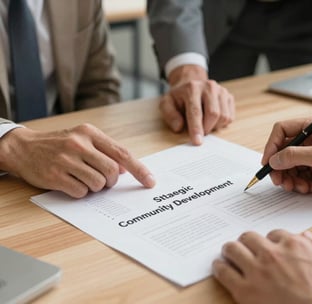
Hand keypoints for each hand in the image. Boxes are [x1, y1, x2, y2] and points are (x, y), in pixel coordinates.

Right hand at [0, 124, 154, 197]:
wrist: (23, 147)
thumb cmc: (59, 144)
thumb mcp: (83, 139)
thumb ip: (105, 151)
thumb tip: (125, 169)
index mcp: (90, 133)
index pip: (122, 153)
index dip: (139, 169)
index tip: (150, 181)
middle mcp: (79, 144)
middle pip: (112, 171)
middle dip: (111, 181)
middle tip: (103, 180)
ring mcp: (66, 160)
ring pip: (98, 184)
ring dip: (95, 187)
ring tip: (83, 179)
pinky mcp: (55, 175)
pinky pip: (81, 192)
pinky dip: (81, 192)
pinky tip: (71, 183)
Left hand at [161, 65, 234, 144]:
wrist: (191, 85)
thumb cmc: (179, 98)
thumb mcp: (167, 104)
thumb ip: (170, 115)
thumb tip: (178, 127)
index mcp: (192, 88)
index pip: (196, 111)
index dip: (196, 128)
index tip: (197, 141)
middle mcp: (209, 87)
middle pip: (214, 114)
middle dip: (207, 128)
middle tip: (200, 132)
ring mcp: (221, 91)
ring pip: (224, 116)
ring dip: (214, 126)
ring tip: (205, 124)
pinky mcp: (229, 96)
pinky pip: (230, 117)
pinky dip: (221, 124)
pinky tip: (212, 120)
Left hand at [213, 230, 311, 303]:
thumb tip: (305, 236)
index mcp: (293, 245)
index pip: (274, 234)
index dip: (271, 241)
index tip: (269, 246)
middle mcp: (272, 253)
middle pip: (249, 237)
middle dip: (247, 241)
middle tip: (245, 247)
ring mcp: (256, 271)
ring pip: (232, 248)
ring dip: (230, 249)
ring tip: (229, 253)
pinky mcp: (245, 290)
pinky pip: (223, 272)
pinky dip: (219, 267)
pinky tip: (220, 267)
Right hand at [261, 119, 311, 196]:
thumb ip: (294, 156)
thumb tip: (273, 160)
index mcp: (311, 127)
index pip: (281, 131)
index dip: (271, 146)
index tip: (267, 161)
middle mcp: (309, 140)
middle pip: (282, 152)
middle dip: (280, 168)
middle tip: (279, 181)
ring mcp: (311, 155)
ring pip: (288, 166)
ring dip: (290, 179)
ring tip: (299, 187)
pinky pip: (298, 176)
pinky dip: (301, 184)